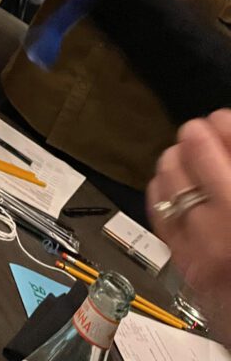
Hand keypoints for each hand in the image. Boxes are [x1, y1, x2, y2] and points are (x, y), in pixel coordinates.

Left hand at [147, 110, 230, 340]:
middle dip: (198, 135)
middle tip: (203, 132)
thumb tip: (224, 134)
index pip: (224, 138)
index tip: (221, 120)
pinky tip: (173, 185)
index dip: (222, 123)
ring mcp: (201, 245)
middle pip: (195, 150)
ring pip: (169, 173)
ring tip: (188, 157)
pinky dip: (161, 187)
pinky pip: (157, 207)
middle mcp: (226, 225)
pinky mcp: (183, 262)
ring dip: (177, 157)